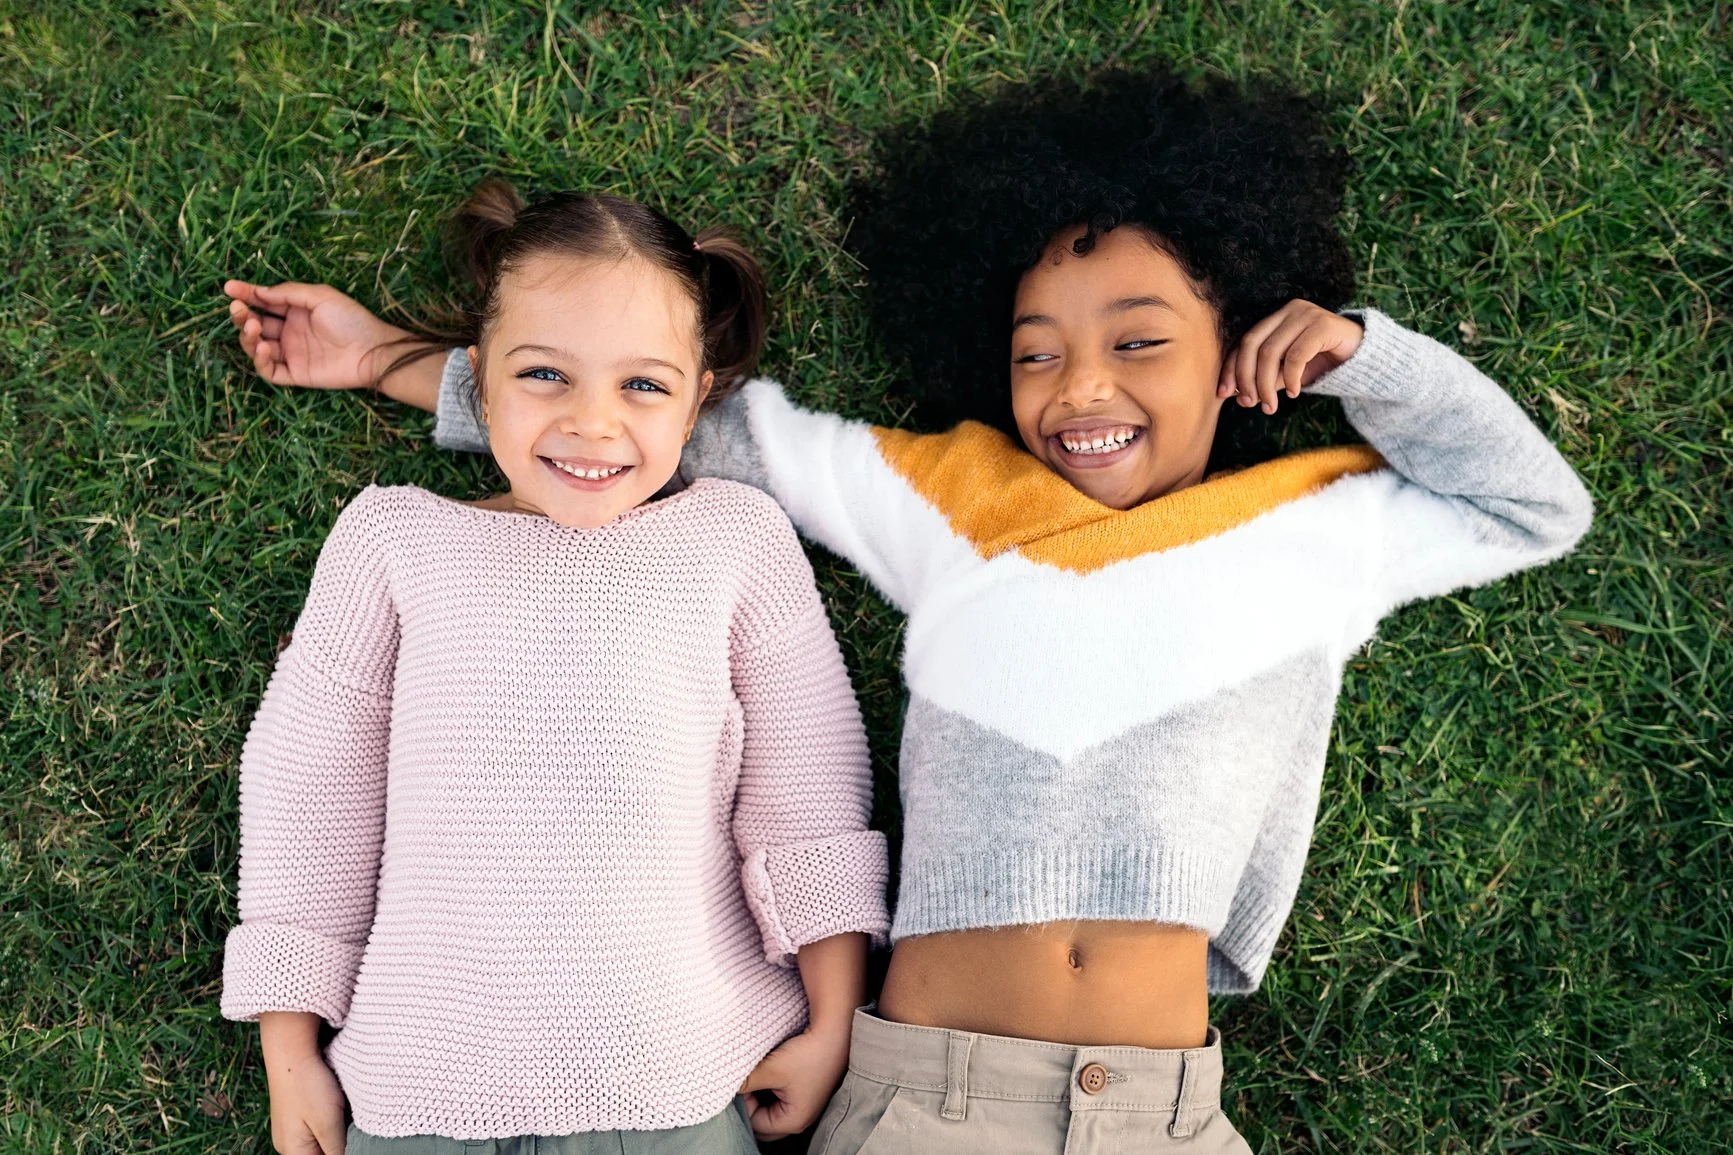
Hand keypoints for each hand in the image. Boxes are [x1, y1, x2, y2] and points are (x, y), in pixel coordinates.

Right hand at [224, 279, 414, 391]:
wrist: (373, 350)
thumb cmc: (351, 319)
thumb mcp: (320, 296)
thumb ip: (289, 293)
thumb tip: (260, 292)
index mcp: (295, 311)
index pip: (264, 302)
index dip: (246, 295)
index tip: (229, 288)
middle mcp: (290, 332)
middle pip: (255, 324)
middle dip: (242, 316)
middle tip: (238, 309)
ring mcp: (291, 353)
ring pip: (256, 347)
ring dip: (248, 336)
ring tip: (254, 327)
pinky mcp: (296, 374)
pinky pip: (270, 370)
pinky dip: (260, 360)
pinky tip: (263, 348)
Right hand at [260, 1012, 347, 1154]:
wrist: (291, 1049)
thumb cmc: (308, 1086)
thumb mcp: (328, 1124)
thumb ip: (337, 1150)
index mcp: (293, 1151)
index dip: (345, 1154)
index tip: (359, 1143)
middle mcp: (289, 1143)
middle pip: (321, 1154)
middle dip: (341, 1146)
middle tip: (357, 1128)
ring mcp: (293, 1127)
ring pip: (322, 1141)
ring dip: (339, 1134)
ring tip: (349, 1117)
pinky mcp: (300, 1112)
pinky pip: (319, 1126)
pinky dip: (333, 1121)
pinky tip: (342, 1108)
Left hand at [738, 1022, 850, 1140]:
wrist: (836, 1030)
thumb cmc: (809, 1053)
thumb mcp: (771, 1069)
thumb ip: (746, 1082)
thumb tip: (725, 1085)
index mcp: (794, 1121)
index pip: (755, 1123)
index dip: (745, 1103)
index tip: (744, 1080)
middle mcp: (802, 1118)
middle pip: (764, 1120)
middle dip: (752, 1103)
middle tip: (750, 1079)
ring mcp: (806, 1104)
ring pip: (771, 1107)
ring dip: (762, 1093)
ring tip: (761, 1072)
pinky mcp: (807, 1091)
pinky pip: (782, 1096)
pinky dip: (773, 1086)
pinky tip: (772, 1069)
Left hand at [1219, 299, 1363, 414]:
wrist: (1363, 356)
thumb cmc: (1321, 363)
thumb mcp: (1287, 374)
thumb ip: (1265, 380)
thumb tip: (1238, 396)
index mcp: (1275, 318)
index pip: (1244, 343)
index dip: (1231, 368)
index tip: (1223, 394)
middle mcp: (1288, 311)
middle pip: (1252, 345)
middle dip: (1246, 378)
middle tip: (1250, 403)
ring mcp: (1306, 314)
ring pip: (1271, 352)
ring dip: (1265, 384)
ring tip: (1270, 406)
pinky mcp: (1323, 324)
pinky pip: (1296, 355)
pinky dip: (1290, 378)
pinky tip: (1293, 392)